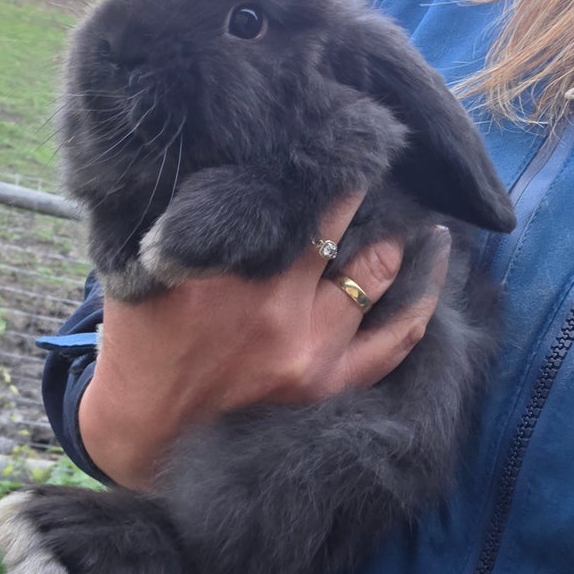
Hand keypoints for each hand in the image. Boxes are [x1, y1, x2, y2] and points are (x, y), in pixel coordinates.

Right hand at [78, 196, 451, 489]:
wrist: (141, 434)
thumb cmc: (140, 344)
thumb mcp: (140, 270)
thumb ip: (182, 224)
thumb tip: (226, 164)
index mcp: (222, 271)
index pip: (291, 198)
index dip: (317, 164)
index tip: (331, 139)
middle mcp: (273, 308)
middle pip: (338, 226)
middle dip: (356, 191)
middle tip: (367, 166)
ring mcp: (309, 351)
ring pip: (376, 272)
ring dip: (394, 236)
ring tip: (406, 209)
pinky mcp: (329, 385)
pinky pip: (395, 338)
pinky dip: (420, 296)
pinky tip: (433, 258)